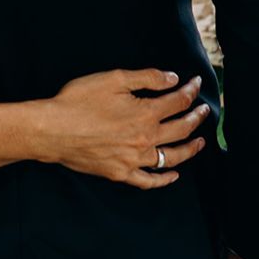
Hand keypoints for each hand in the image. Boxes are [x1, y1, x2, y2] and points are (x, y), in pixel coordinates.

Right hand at [33, 70, 211, 189]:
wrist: (52, 130)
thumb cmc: (78, 101)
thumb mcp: (113, 79)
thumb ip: (147, 78)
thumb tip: (172, 79)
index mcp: (145, 113)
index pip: (177, 102)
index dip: (189, 91)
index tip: (194, 83)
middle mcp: (145, 139)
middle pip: (180, 129)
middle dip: (196, 117)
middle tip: (205, 110)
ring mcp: (134, 159)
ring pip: (171, 157)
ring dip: (190, 148)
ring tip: (200, 142)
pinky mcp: (121, 174)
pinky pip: (149, 180)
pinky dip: (165, 178)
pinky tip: (174, 174)